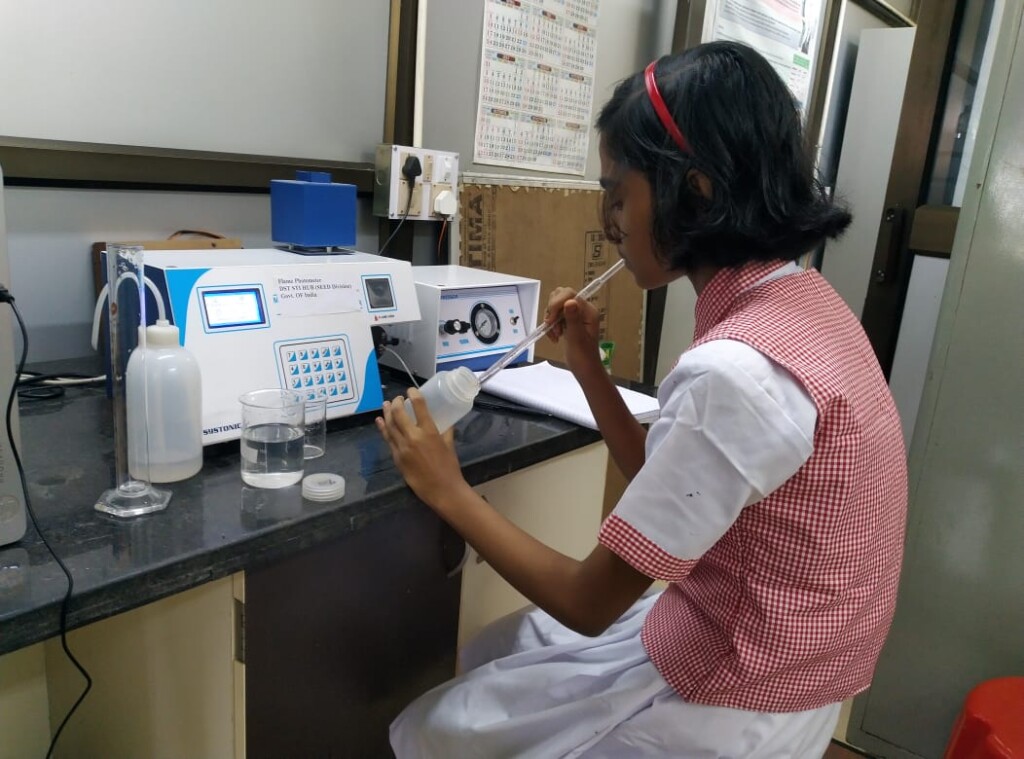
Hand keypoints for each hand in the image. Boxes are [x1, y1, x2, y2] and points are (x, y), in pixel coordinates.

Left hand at [376, 388, 467, 509]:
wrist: (441, 489)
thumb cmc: (449, 466)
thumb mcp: (449, 444)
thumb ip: (446, 431)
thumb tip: (445, 421)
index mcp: (429, 432)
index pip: (419, 406)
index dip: (413, 394)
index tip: (411, 390)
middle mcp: (413, 437)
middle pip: (399, 414)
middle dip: (397, 403)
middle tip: (398, 398)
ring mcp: (402, 448)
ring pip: (390, 426)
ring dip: (387, 413)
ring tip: (386, 404)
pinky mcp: (397, 458)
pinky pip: (388, 439)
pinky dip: (383, 428)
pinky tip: (380, 422)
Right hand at [544, 287, 601, 376]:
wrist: (584, 369)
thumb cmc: (583, 356)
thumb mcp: (577, 338)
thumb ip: (573, 319)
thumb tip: (570, 301)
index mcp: (588, 311)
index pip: (569, 294)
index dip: (556, 304)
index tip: (551, 321)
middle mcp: (582, 309)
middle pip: (561, 296)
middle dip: (552, 311)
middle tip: (554, 328)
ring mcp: (575, 315)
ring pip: (555, 306)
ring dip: (551, 320)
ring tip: (556, 335)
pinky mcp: (568, 322)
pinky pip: (554, 316)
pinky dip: (551, 326)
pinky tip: (555, 337)